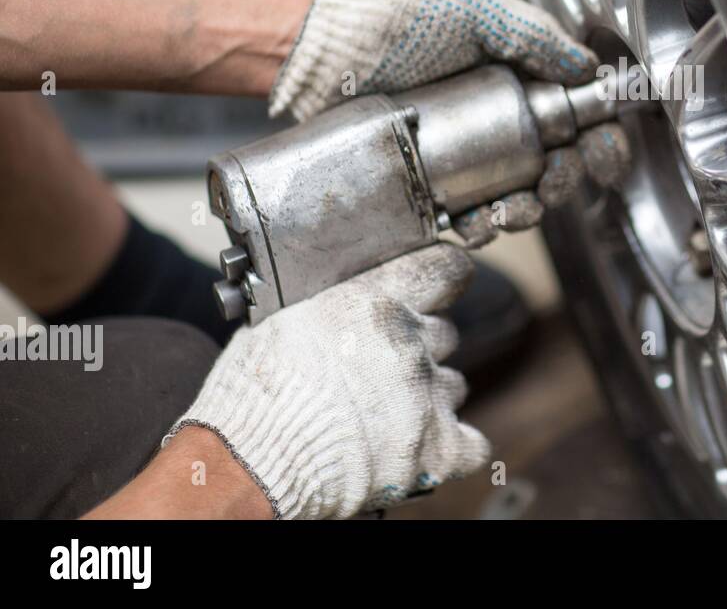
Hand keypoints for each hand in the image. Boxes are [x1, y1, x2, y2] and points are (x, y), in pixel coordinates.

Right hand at [166, 243, 488, 519]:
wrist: (249, 462)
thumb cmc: (253, 394)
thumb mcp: (285, 317)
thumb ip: (334, 302)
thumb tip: (347, 298)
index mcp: (376, 301)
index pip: (446, 269)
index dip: (445, 277)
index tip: (441, 285)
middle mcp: (410, 342)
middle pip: (444, 334)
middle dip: (418, 348)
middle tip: (379, 369)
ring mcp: (427, 396)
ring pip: (453, 385)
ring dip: (428, 396)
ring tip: (384, 413)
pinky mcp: (435, 449)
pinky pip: (471, 444)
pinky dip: (451, 447)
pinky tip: (422, 446)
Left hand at [271, 0, 631, 242]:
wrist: (325, 52)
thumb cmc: (397, 19)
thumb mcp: (474, 9)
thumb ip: (533, 35)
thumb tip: (585, 66)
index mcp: (519, 75)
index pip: (576, 113)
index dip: (600, 139)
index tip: (604, 156)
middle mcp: (499, 117)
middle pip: (554, 164)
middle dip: (563, 182)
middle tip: (552, 186)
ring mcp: (467, 154)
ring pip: (517, 196)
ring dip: (525, 213)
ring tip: (508, 212)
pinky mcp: (432, 182)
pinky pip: (468, 214)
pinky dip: (480, 226)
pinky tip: (472, 223)